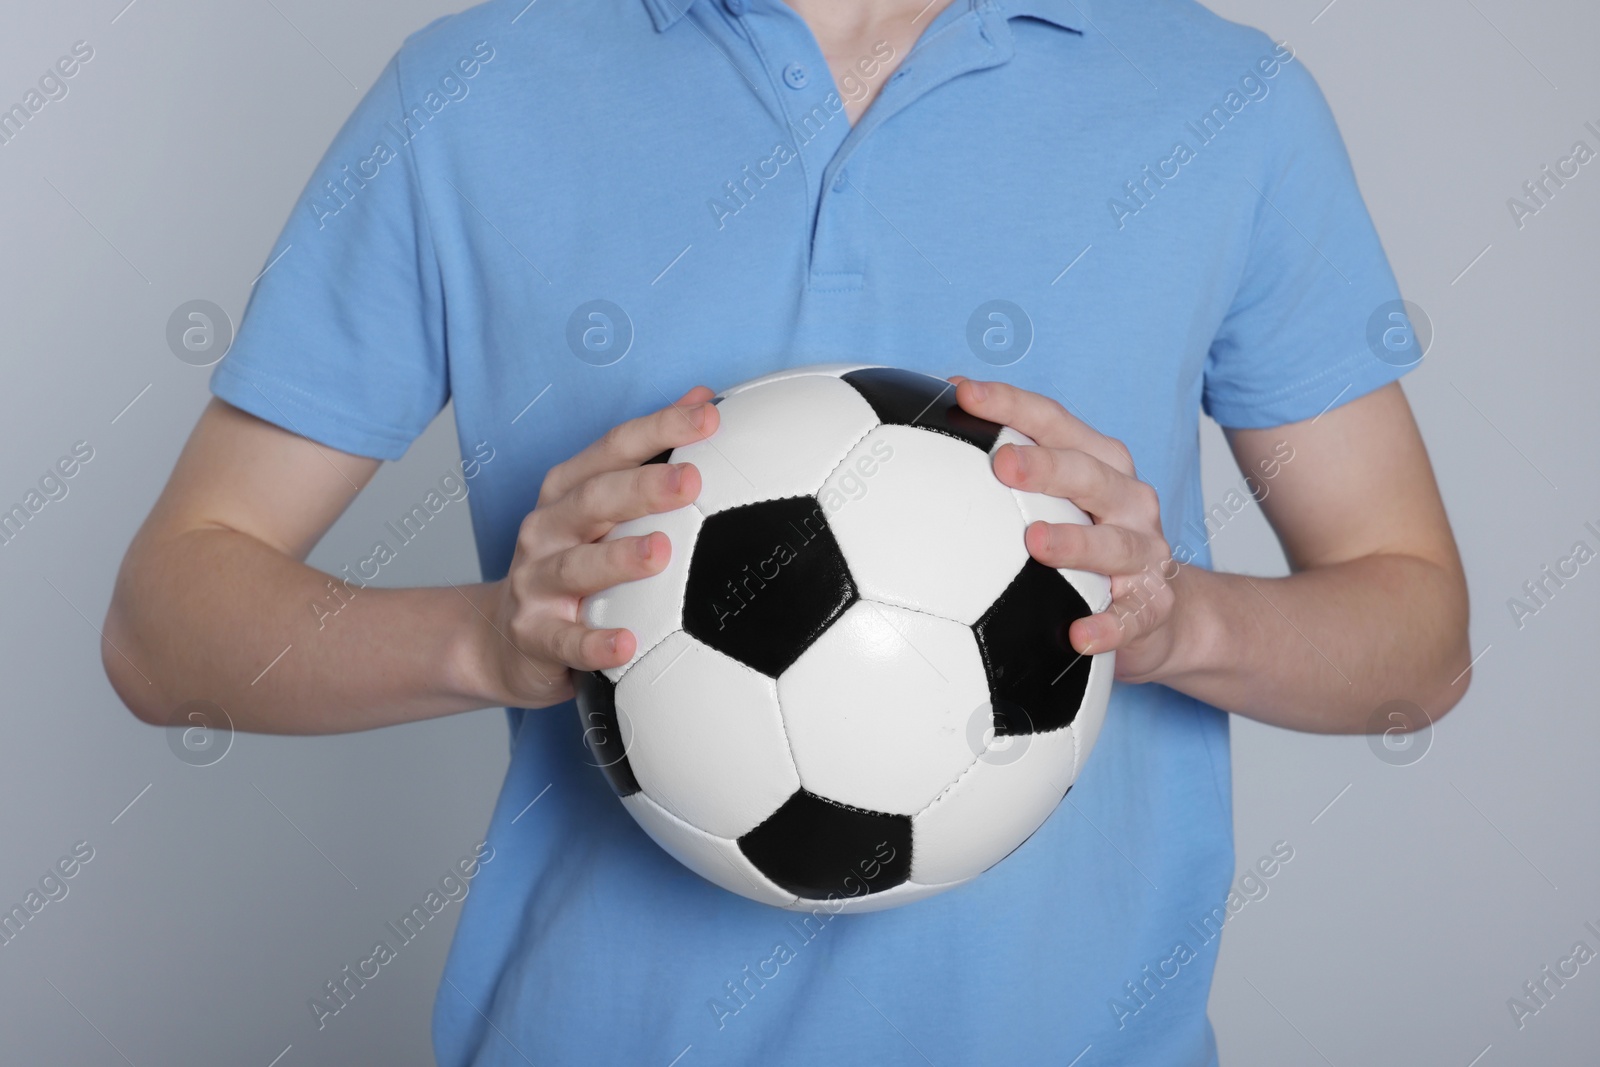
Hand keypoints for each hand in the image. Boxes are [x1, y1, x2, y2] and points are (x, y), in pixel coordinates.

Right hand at [470, 388, 718, 708]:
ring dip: (618, 559)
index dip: (660, 428)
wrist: (501, 639)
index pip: (614, 449)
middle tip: (692, 481)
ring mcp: (536, 582)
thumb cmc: (568, 563)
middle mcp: (548, 529)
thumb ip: (649, 459)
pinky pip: (566, 641)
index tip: (708, 415)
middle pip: (594, 499)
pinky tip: (626, 644)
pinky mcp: (535, 635)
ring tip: (660, 553)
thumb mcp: (601, 509)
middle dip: (643, 487)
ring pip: (576, 566)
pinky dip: (594, 644)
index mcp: (569, 491)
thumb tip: (706, 400)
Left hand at [952, 378, 1194, 683]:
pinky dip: (1108, 625)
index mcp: (1100, 464)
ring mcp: (1145, 553)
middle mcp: (1128, 500)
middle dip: (1047, 465)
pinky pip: (1131, 617)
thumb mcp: (1061, 501)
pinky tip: (1078, 635)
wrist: (1160, 612)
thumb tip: (928, 424)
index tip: (963, 392)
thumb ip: (1007, 471)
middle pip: (1089, 473)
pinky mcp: (1153, 606)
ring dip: (1076, 542)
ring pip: (1115, 543)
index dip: (1011, 404)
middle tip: (1002, 463)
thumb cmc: (1093, 543)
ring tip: (1034, 543)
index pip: (1055, 422)